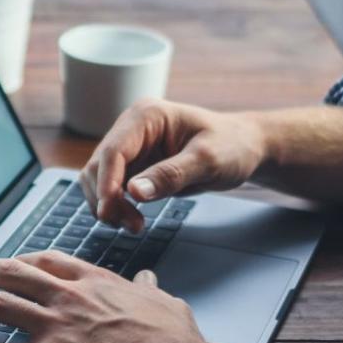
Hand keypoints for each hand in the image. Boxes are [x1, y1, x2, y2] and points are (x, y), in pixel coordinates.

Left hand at [0, 252, 238, 342]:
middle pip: (11, 274)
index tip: (8, 259)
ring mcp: (54, 325)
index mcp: (94, 282)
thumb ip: (150, 290)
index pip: (47, 260)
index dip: (22, 259)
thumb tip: (150, 280)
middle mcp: (67, 296)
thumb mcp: (165, 304)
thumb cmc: (170, 341)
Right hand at [80, 99, 266, 230]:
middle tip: (133, 226)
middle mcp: (131, 128)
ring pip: (98, 179)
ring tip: (135, 226)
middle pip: (99, 166)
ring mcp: (130, 147)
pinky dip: (115, 206)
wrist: (245, 148)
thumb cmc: (232, 146)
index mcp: (146, 116)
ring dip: (108, 206)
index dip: (106, 182)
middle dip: (107, 199)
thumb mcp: (208, 161)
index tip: (109, 210)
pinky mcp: (133, 165)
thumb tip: (134, 192)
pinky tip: (133, 219)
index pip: (113, 150)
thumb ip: (171, 175)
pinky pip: (110, 188)